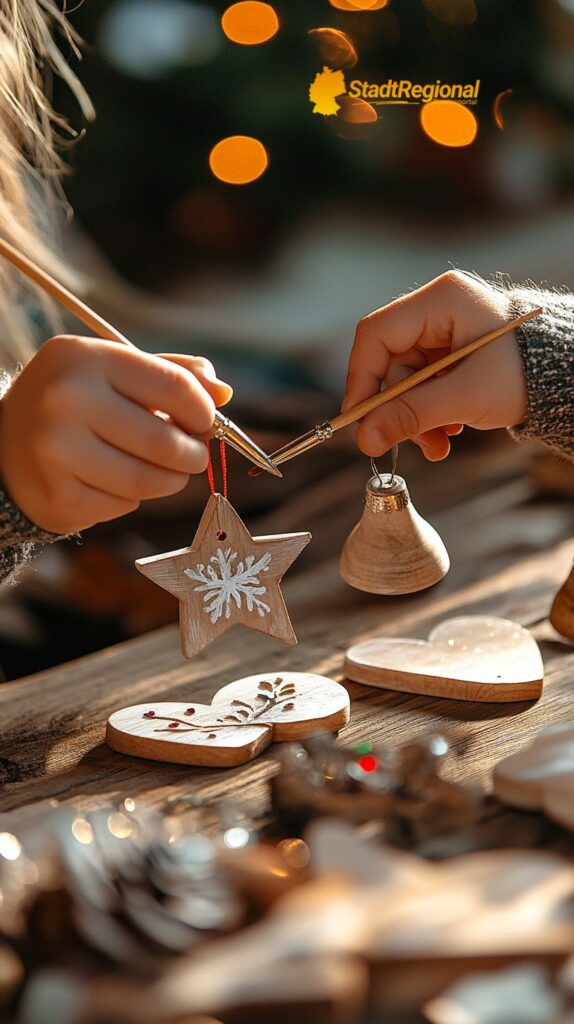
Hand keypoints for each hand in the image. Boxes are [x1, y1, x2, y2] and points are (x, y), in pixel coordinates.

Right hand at [0, 336, 232, 533]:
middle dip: (193, 455)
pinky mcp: (59, 496)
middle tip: (194, 456)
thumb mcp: (114, 371)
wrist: (3, 444)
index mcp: (86, 358)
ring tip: (165, 472)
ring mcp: (58, 452)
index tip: (207, 422)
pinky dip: (131, 498)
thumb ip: (170, 374)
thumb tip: (223, 393)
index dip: (204, 412)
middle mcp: (67, 401)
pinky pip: (123, 504)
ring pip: (149, 481)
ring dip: (170, 481)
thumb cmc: (75, 402)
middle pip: (165, 442)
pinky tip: (114, 481)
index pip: (174, 387)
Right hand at [343, 270, 527, 460]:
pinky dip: (431, 411)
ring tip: (439, 447)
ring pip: (407, 380)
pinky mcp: (451, 352)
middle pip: (391, 362)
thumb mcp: (466, 398)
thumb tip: (364, 438)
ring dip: (418, 418)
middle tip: (416, 443)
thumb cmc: (526, 375)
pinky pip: (424, 384)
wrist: (569, 378)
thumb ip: (411, 415)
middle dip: (401, 409)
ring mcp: (444, 331)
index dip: (361, 377)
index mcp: (441, 300)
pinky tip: (450, 430)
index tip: (360, 419)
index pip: (376, 334)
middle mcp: (437, 309)